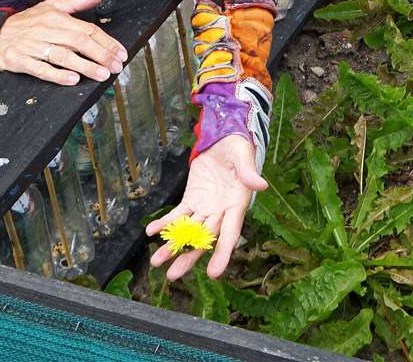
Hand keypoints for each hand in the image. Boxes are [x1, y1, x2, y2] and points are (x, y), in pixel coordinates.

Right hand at [0, 0, 125, 86]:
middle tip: (116, 67)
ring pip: (62, 56)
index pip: (87, 29)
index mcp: (55, 17)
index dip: (106, 42)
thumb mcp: (49, 6)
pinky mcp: (19, 60)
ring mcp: (32, 46)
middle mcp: (45, 30)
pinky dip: (57, 75)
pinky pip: (40, 69)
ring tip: (101, 75)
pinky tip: (73, 80)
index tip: (120, 53)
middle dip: (101, 55)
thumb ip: (75, 3)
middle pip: (79, 42)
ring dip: (84, 66)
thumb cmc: (26, 22)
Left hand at [146, 134, 266, 279]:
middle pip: (204, 239)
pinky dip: (165, 223)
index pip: (230, 234)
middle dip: (189, 257)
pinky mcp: (191, 199)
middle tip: (173, 275)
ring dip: (173, 246)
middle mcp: (221, 212)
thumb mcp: (244, 156)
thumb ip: (249, 172)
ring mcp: (205, 207)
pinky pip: (177, 214)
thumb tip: (261, 186)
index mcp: (237, 205)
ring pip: (188, 231)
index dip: (223, 253)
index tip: (214, 273)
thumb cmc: (238, 148)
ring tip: (156, 262)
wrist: (224, 138)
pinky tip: (151, 231)